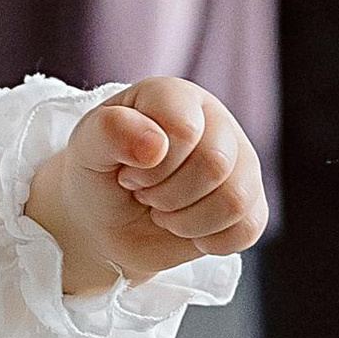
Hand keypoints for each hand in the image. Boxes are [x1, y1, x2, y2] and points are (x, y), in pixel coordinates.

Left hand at [25, 77, 267, 302]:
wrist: (105, 224)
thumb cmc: (98, 176)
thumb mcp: (87, 149)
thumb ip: (110, 131)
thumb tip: (155, 145)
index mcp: (176, 97)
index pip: (185, 129)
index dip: (151, 165)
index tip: (126, 171)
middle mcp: (216, 121)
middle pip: (215, 165)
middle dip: (167, 195)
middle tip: (143, 194)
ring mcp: (240, 161)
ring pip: (235, 200)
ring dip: (186, 221)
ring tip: (163, 211)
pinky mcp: (251, 203)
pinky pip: (249, 228)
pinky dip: (209, 240)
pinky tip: (186, 229)